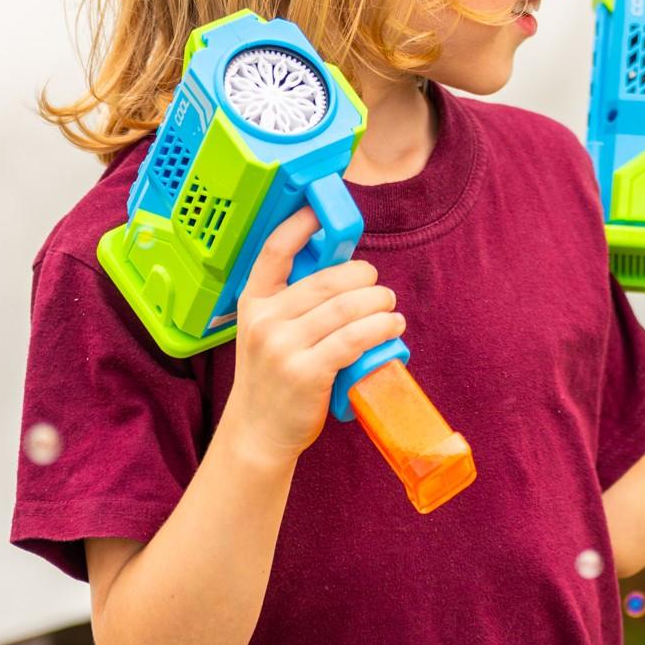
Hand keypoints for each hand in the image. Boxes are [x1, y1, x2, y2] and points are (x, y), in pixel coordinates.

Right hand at [228, 206, 406, 465]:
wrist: (257, 434)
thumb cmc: (273, 380)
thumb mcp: (267, 334)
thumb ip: (294, 305)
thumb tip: (344, 273)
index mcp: (252, 303)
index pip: (274, 251)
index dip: (300, 224)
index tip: (321, 210)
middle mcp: (264, 320)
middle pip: (325, 279)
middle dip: (363, 277)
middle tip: (378, 287)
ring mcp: (282, 347)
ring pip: (346, 308)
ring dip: (379, 303)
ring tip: (390, 308)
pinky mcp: (306, 372)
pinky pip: (353, 338)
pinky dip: (380, 328)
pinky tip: (392, 328)